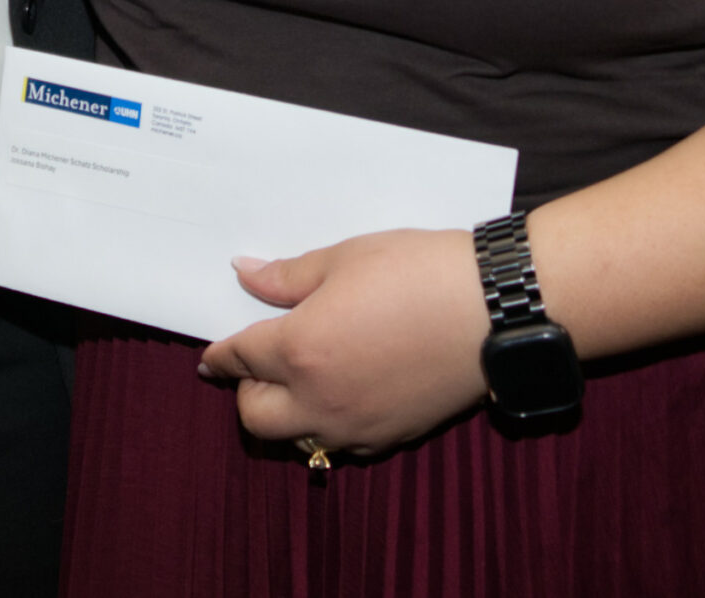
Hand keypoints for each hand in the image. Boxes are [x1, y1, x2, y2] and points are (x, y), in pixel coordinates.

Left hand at [197, 230, 491, 454]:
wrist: (493, 310)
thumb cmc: (418, 273)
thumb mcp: (345, 259)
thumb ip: (287, 278)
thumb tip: (244, 275)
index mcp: (299, 351)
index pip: (239, 360)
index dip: (220, 354)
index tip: (212, 354)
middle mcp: (320, 400)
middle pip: (255, 418)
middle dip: (247, 391)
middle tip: (260, 362)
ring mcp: (356, 427)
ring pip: (296, 440)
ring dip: (287, 415)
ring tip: (302, 378)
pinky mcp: (391, 438)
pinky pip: (341, 446)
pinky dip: (330, 426)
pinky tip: (344, 393)